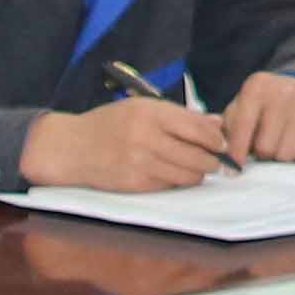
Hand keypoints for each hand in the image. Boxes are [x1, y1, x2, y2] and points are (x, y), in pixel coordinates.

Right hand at [21, 93, 237, 190]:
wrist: (72, 147)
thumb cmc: (110, 123)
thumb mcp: (142, 108)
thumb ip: (180, 116)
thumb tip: (216, 123)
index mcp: (150, 113)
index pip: (197, 128)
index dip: (215, 138)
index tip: (221, 143)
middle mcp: (146, 138)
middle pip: (197, 156)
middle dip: (212, 160)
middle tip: (215, 160)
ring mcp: (140, 163)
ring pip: (187, 175)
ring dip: (197, 173)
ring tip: (196, 167)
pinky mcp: (136, 184)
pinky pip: (170, 186)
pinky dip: (177, 181)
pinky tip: (173, 173)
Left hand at [223, 70, 294, 163]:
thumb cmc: (265, 104)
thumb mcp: (243, 105)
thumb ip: (228, 127)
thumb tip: (221, 152)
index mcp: (257, 87)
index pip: (243, 125)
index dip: (236, 151)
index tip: (233, 169)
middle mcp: (283, 92)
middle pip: (265, 147)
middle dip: (261, 153)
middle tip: (262, 146)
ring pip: (286, 154)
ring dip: (279, 155)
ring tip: (279, 141)